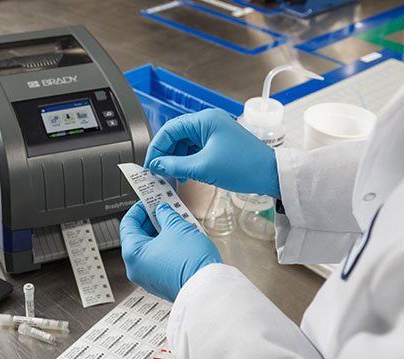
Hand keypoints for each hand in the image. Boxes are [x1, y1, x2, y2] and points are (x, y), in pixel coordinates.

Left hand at [120, 201, 221, 301]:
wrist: (207, 287)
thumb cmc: (190, 261)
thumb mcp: (177, 227)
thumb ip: (165, 215)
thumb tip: (162, 211)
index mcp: (132, 253)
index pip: (127, 224)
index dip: (138, 209)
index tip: (147, 201)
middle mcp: (135, 268)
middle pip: (137, 237)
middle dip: (151, 221)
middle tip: (163, 209)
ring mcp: (147, 278)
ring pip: (148, 249)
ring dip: (159, 234)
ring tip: (174, 222)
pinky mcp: (160, 283)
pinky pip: (157, 261)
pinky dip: (164, 247)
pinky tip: (178, 238)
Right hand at [144, 108, 280, 198]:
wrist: (271, 175)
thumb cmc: (245, 166)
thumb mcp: (203, 168)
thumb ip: (175, 166)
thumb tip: (156, 166)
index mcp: (204, 120)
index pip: (169, 129)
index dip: (156, 147)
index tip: (150, 164)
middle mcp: (208, 122)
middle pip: (176, 135)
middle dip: (165, 154)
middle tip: (158, 171)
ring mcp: (214, 132)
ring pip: (185, 143)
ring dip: (176, 160)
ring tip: (172, 176)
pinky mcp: (218, 143)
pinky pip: (195, 149)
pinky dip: (187, 161)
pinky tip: (185, 174)